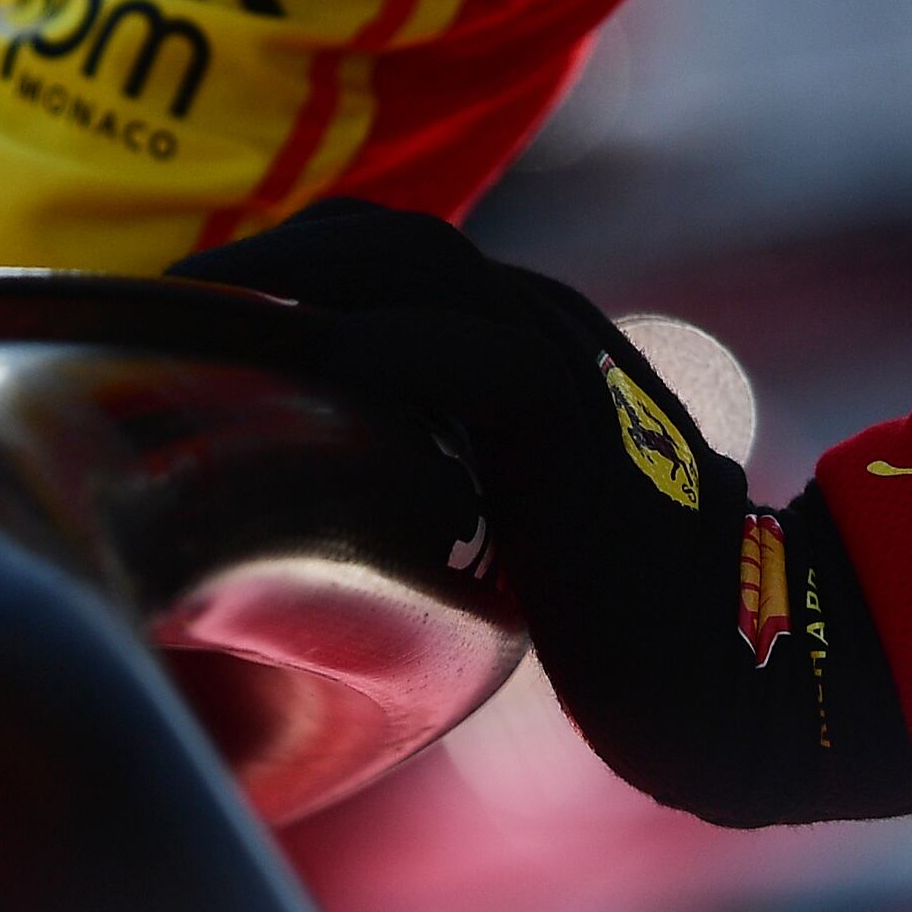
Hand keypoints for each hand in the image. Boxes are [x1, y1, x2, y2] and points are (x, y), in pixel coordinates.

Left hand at [175, 200, 911, 823]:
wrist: (748, 675)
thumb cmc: (631, 632)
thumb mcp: (516, 537)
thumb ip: (447, 494)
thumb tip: (336, 526)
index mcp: (534, 349)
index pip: (395, 260)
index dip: (287, 264)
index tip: (189, 310)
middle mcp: (550, 334)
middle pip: (392, 235)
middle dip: (270, 249)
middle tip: (162, 295)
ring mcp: (570, 368)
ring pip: (421, 266)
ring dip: (295, 274)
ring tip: (197, 307)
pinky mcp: (579, 431)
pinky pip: (473, 359)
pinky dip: (382, 349)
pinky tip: (301, 362)